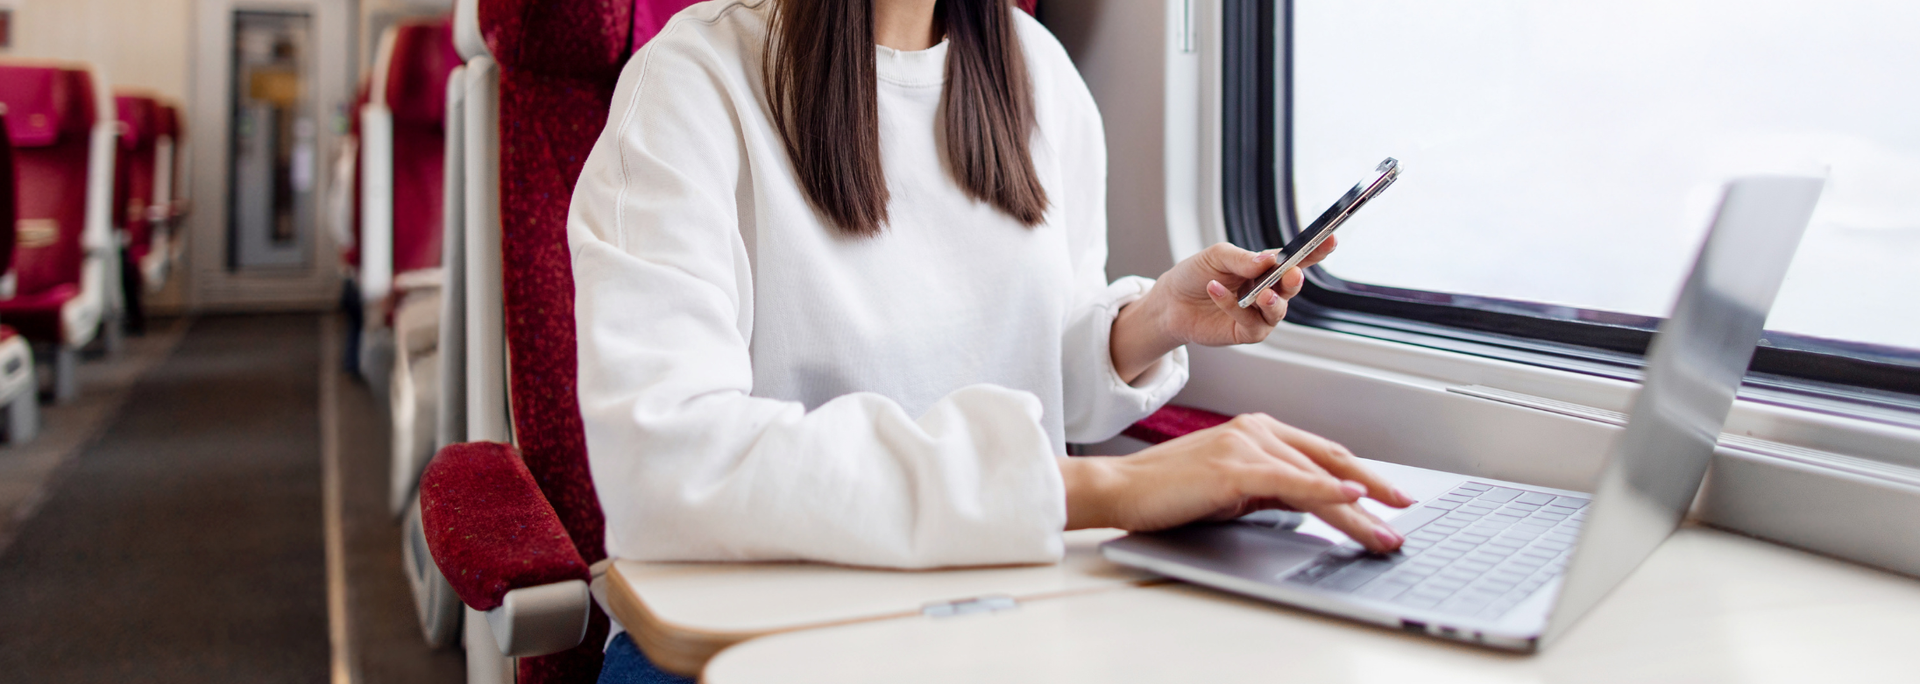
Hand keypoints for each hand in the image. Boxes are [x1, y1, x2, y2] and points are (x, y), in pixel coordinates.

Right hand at [1060, 413, 1413, 551]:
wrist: (1121, 488)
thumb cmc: (1167, 490)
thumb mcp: (1231, 488)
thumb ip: (1269, 489)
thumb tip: (1308, 505)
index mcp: (1257, 430)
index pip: (1323, 455)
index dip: (1362, 476)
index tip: (1389, 497)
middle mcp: (1256, 430)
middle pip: (1329, 462)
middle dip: (1374, 490)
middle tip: (1404, 512)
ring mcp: (1246, 445)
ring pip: (1317, 478)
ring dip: (1358, 510)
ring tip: (1384, 533)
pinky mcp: (1234, 468)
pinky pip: (1291, 481)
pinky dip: (1326, 491)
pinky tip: (1352, 500)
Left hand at [1110, 240, 1337, 381]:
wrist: (1170, 302)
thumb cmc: (1196, 274)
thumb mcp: (1217, 256)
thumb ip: (1243, 258)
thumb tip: (1268, 260)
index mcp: (1266, 268)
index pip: (1297, 259)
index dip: (1316, 251)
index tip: (1330, 240)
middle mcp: (1268, 290)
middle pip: (1292, 286)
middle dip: (1294, 280)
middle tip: (1291, 275)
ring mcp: (1259, 314)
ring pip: (1278, 310)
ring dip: (1272, 301)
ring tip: (1261, 293)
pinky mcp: (1246, 333)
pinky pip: (1250, 324)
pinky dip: (1234, 308)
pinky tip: (1215, 291)